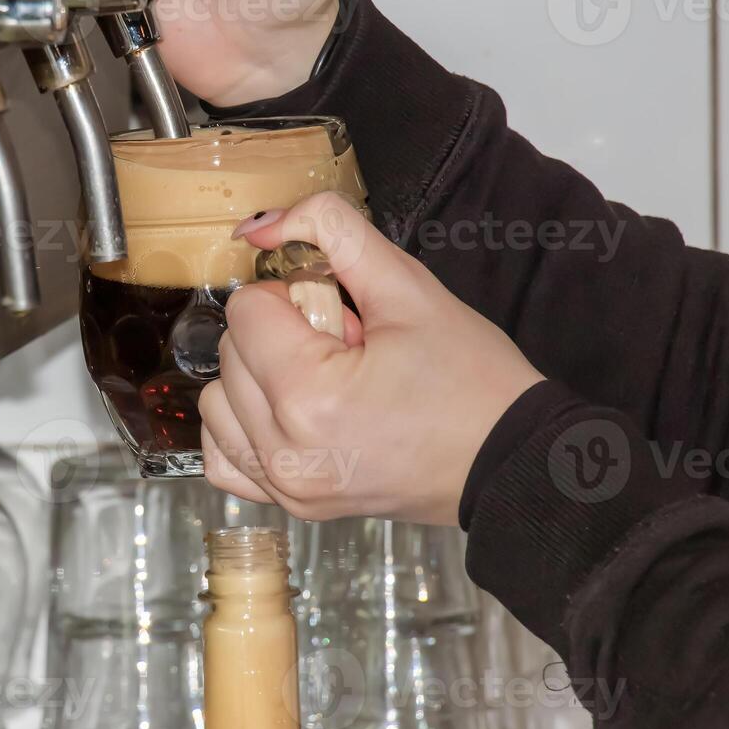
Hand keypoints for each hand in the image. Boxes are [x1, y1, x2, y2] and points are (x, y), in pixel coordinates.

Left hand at [199, 193, 544, 524]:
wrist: (510, 459)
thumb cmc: (471, 380)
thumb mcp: (408, 285)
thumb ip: (330, 231)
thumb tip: (258, 224)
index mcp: (309, 396)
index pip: (245, 310)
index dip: (292, 295)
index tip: (342, 313)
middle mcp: (285, 451)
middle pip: (228, 354)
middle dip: (279, 336)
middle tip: (346, 347)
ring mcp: (287, 486)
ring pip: (217, 403)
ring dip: (257, 379)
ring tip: (326, 382)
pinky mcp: (294, 504)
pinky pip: (224, 459)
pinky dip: (243, 428)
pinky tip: (290, 413)